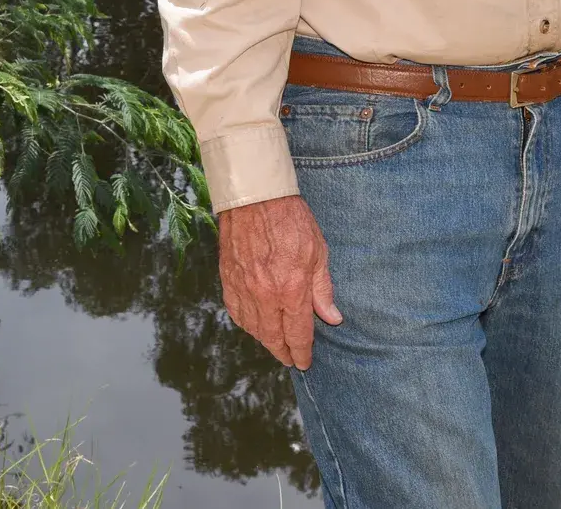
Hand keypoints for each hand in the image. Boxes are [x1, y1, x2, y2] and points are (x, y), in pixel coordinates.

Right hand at [218, 194, 343, 367]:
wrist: (254, 197)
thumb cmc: (290, 219)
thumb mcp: (318, 252)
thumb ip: (323, 289)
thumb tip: (332, 318)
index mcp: (291, 289)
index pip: (297, 334)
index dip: (302, 352)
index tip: (304, 362)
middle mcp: (265, 295)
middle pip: (273, 338)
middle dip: (283, 352)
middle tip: (291, 359)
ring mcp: (243, 289)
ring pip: (253, 329)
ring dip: (265, 340)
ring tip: (276, 342)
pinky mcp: (228, 280)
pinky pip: (236, 312)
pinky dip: (247, 323)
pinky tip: (255, 323)